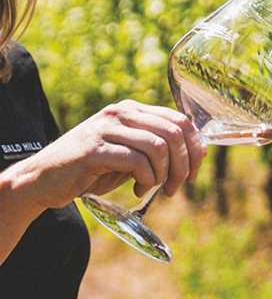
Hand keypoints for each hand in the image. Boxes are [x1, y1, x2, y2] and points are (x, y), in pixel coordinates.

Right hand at [15, 99, 206, 210]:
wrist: (43, 179)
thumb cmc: (93, 169)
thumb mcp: (132, 156)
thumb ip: (161, 150)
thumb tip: (201, 151)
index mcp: (133, 109)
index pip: (180, 120)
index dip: (194, 147)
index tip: (193, 172)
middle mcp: (121, 112)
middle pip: (173, 132)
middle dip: (183, 163)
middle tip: (176, 186)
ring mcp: (106, 128)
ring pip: (158, 146)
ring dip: (164, 174)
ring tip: (154, 188)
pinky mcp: (94, 149)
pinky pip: (136, 161)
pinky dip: (145, 179)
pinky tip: (137, 190)